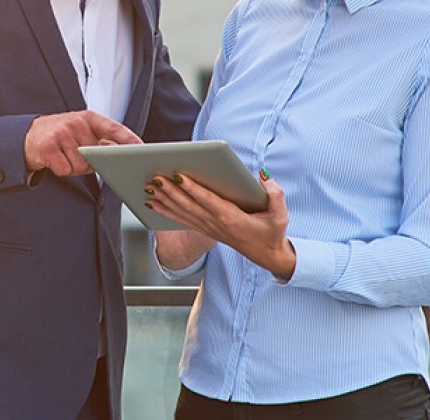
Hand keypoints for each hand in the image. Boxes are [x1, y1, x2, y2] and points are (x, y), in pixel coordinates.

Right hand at [24, 111, 139, 176]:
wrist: (27, 136)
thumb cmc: (57, 134)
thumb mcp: (80, 130)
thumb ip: (99, 138)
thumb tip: (119, 151)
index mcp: (87, 118)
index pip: (114, 128)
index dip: (130, 139)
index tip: (142, 149)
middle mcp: (76, 123)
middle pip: (97, 155)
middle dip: (91, 161)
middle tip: (77, 154)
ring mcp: (62, 134)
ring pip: (81, 165)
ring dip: (74, 166)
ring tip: (63, 155)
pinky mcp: (49, 147)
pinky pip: (65, 169)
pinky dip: (61, 170)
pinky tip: (54, 160)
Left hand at [145, 171, 295, 279]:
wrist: (266, 254)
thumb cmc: (271, 232)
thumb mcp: (280, 215)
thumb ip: (275, 194)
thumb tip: (263, 177)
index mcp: (231, 218)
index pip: (208, 201)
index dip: (193, 188)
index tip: (179, 175)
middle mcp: (215, 223)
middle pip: (189, 205)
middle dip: (171, 190)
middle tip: (156, 176)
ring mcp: (208, 227)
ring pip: (181, 212)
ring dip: (163, 199)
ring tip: (148, 186)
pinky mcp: (204, 229)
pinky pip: (181, 219)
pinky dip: (165, 210)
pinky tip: (152, 202)